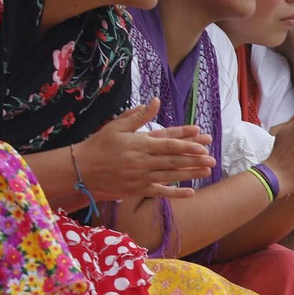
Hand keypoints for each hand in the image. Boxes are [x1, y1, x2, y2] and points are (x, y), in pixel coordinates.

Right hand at [77, 100, 213, 199]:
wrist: (81, 169)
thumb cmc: (99, 145)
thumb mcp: (117, 126)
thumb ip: (138, 116)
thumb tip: (156, 101)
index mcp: (140, 144)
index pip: (168, 143)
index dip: (187, 143)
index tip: (203, 143)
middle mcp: (143, 161)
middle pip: (174, 160)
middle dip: (194, 159)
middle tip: (212, 158)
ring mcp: (141, 177)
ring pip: (170, 175)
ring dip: (190, 174)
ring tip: (207, 171)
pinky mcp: (137, 190)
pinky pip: (159, 192)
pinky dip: (175, 193)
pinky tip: (190, 192)